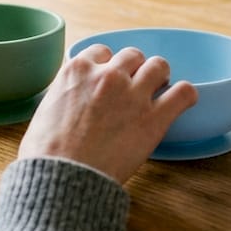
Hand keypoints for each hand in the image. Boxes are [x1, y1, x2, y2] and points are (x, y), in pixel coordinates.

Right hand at [18, 45, 197, 183]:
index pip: (102, 52)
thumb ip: (65, 94)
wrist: (63, 178)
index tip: (109, 79)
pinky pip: (183, 93)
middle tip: (134, 88)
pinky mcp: (154, 118)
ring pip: (159, 66)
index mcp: (77, 70)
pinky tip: (181, 102)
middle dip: (135, 69)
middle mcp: (107, 75)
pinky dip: (185, 95)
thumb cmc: (47, 153)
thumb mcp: (45, 109)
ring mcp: (133, 95)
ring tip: (159, 91)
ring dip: (159, 77)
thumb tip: (72, 99)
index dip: (108, 65)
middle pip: (132, 55)